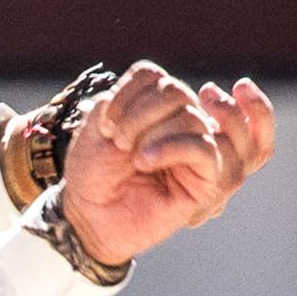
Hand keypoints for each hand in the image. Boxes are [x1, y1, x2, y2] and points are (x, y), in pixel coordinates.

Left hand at [58, 66, 276, 269]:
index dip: (127, 92)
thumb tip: (161, 91)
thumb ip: (124, 98)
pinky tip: (145, 161)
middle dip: (142, 112)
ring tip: (133, 156)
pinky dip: (172, 147)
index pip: (152, 76)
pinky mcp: (203, 180)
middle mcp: (176, 123)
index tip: (105, 124)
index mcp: (151, 107)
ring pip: (192, 118)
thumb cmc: (93, 176)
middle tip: (119, 141)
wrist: (90, 219)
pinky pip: (205, 150)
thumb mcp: (97, 126)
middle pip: (175, 91)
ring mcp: (192, 150)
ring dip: (155, 131)